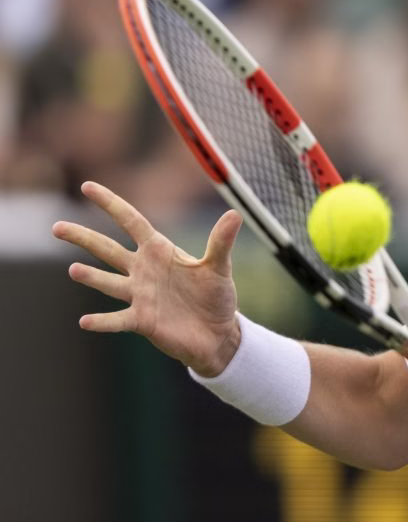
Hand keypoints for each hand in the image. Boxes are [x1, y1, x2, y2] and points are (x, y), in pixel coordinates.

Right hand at [52, 181, 242, 375]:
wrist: (218, 334)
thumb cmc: (217, 297)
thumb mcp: (219, 267)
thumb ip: (221, 242)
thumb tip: (236, 213)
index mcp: (160, 251)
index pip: (131, 221)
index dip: (110, 204)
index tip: (88, 186)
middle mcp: (143, 270)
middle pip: (107, 249)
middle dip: (83, 238)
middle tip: (56, 227)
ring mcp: (139, 296)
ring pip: (107, 282)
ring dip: (91, 277)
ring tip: (74, 270)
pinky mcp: (141, 321)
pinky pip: (117, 319)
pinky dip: (102, 321)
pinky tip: (85, 322)